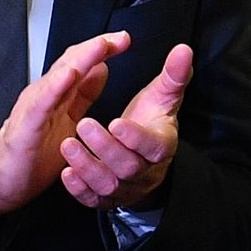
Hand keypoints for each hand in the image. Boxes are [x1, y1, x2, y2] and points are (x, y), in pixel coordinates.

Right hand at [0, 32, 125, 224]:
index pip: (81, 63)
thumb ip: (83, 94)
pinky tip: (67, 76)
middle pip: (71, 62)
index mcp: (58, 94)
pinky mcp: (23, 128)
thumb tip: (102, 68)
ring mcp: (33, 108)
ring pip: (57, 77)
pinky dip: (53, 87)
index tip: (125, 40)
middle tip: (119, 38)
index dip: (102, 50)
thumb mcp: (68, 119)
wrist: (6, 182)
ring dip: (79, 60)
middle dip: (95, 48)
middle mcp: (45, 95)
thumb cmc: (35, 152)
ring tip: (99, 46)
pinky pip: (40, 104)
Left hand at [61, 44, 189, 210]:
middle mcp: (146, 172)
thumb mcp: (162, 99)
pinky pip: (93, 200)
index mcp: (161, 146)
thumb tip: (183, 50)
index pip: (154, 147)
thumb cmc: (150, 126)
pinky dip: (79, 189)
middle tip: (84, 124)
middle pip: (129, 167)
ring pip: (108, 185)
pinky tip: (67, 172)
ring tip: (68, 144)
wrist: (144, 161)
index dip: (135, 137)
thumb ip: (173, 76)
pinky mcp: (106, 200)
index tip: (115, 121)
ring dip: (87, 166)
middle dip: (105, 147)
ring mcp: (126, 189)